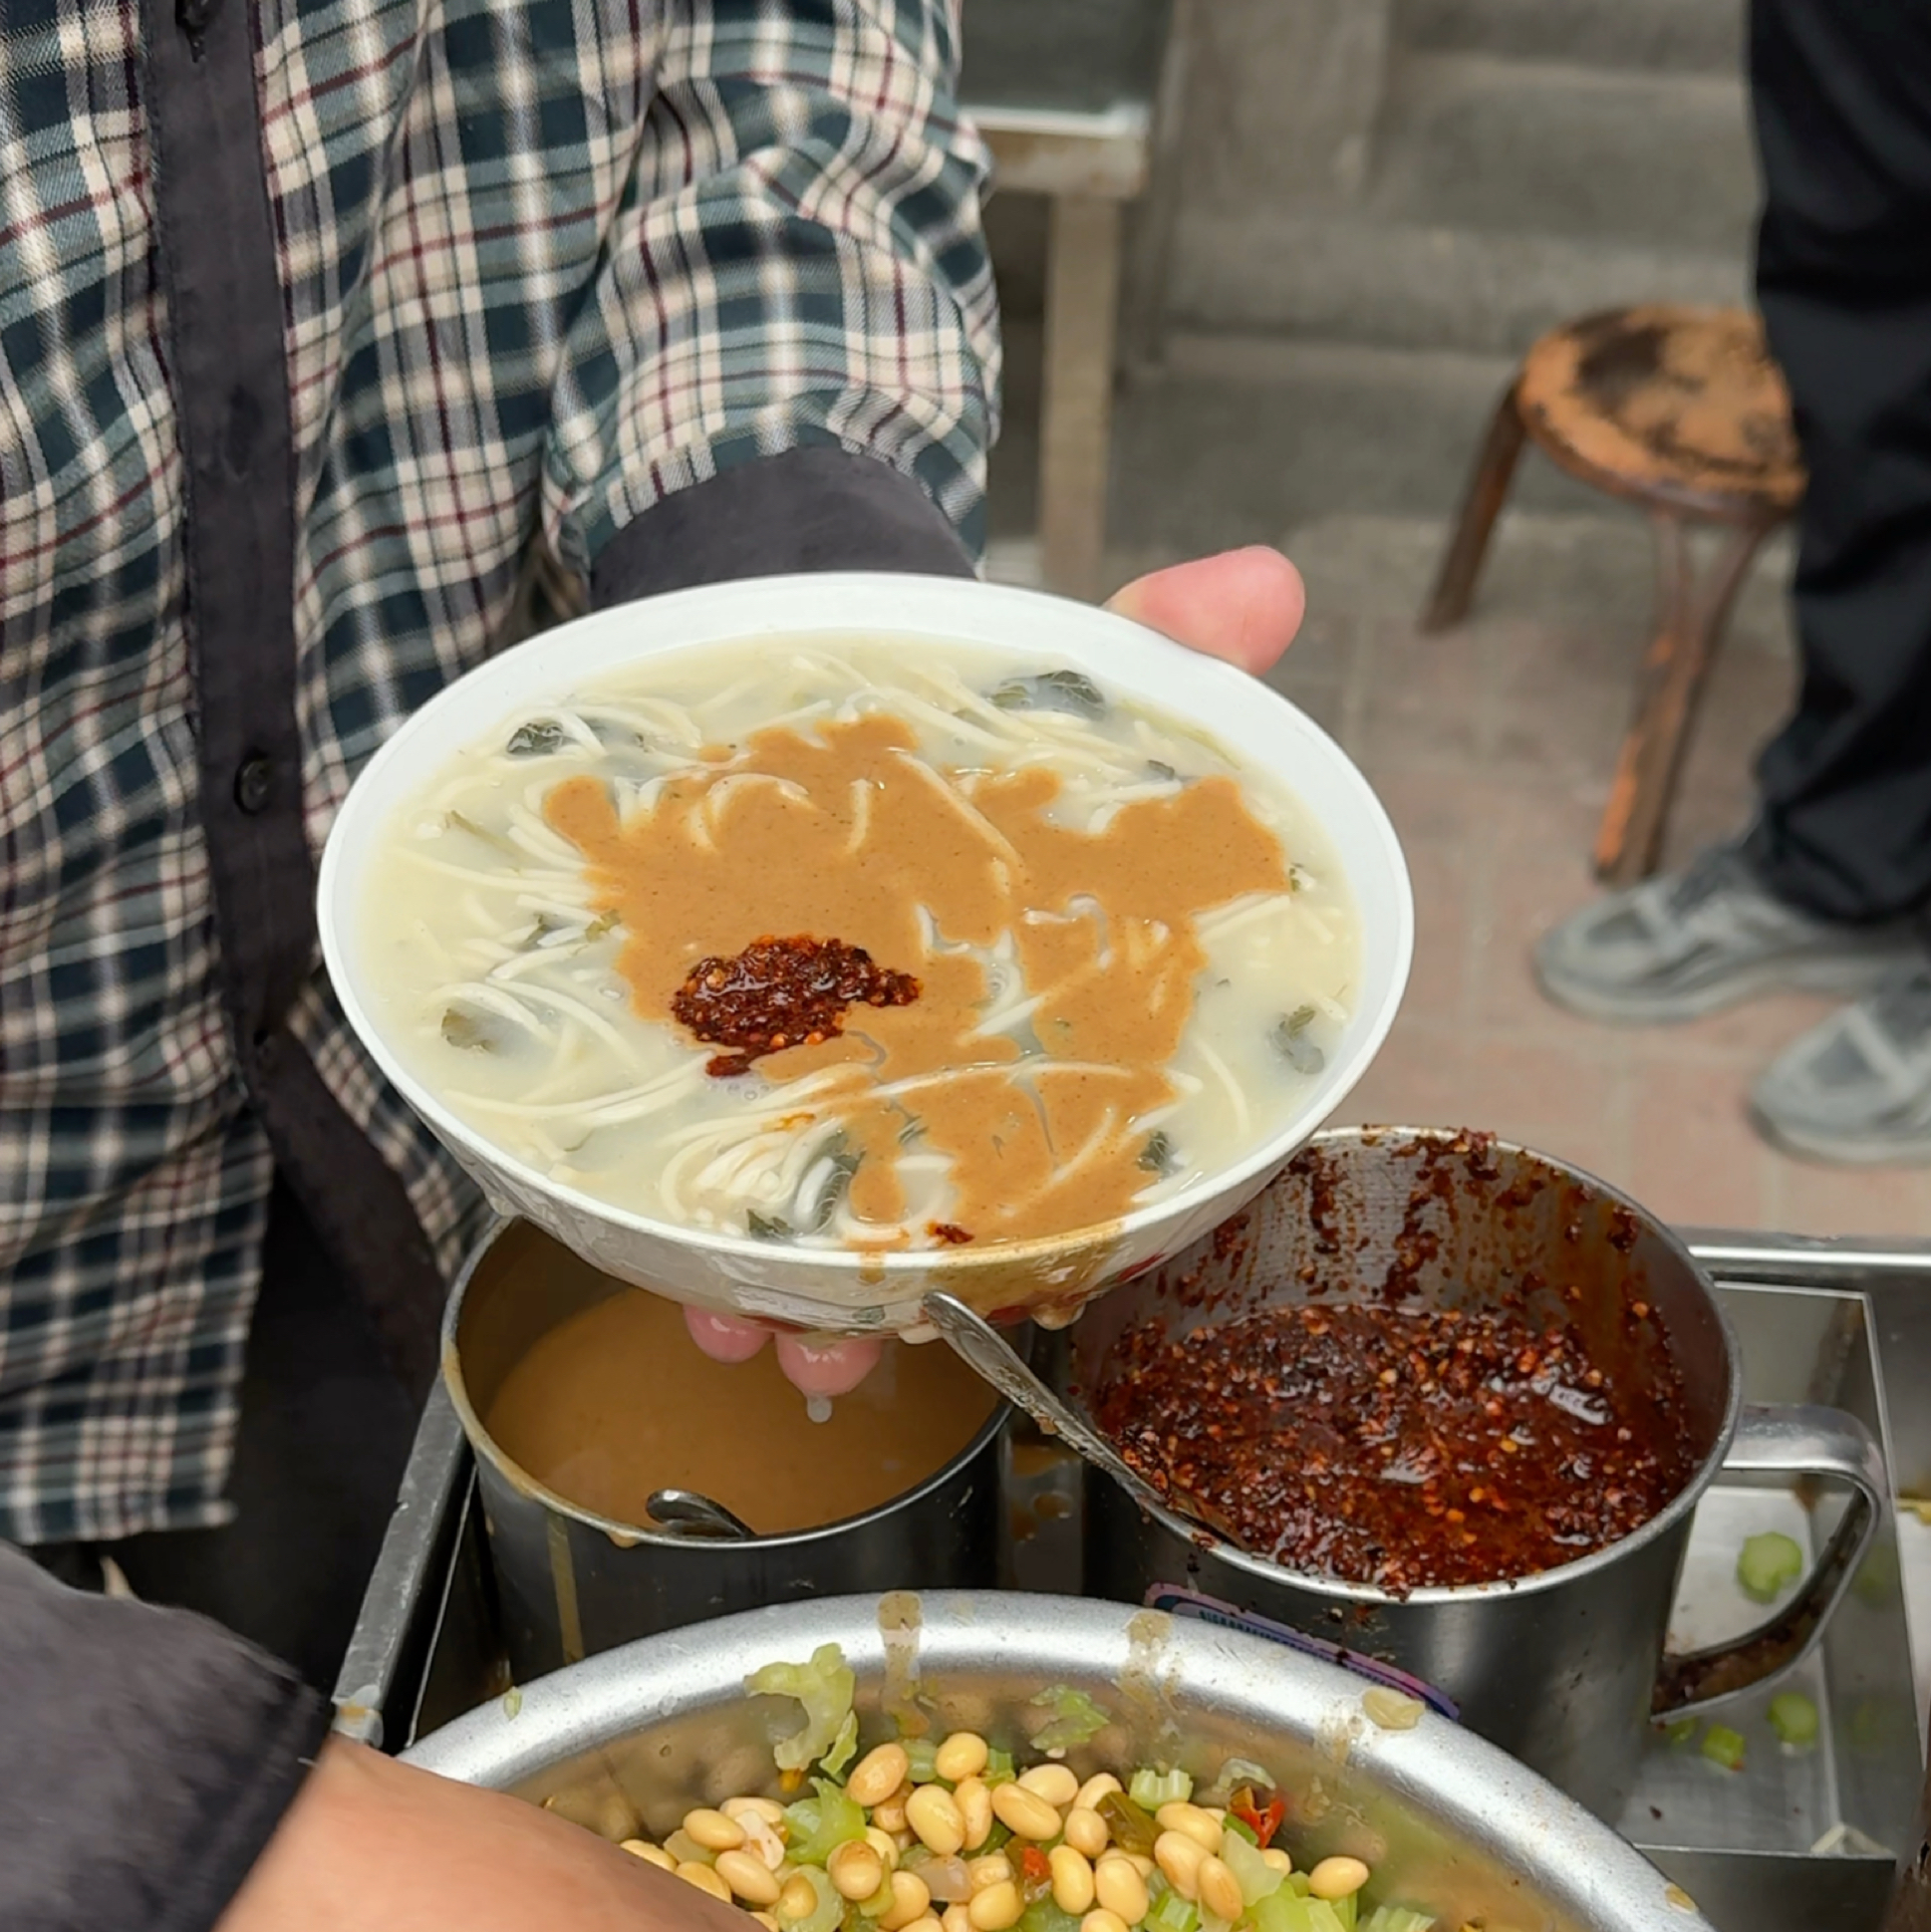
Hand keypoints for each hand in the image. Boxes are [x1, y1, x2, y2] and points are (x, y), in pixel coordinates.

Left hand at [687, 544, 1308, 1393]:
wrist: (817, 674)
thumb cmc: (974, 713)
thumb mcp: (1075, 667)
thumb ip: (1163, 644)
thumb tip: (1260, 581)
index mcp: (1057, 1024)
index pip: (1083, 1164)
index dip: (1064, 1239)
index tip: (1034, 1285)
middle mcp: (952, 1083)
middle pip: (936, 1233)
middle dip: (890, 1304)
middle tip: (845, 1349)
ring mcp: (834, 1094)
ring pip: (819, 1238)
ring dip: (781, 1307)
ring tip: (745, 1341)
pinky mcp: (727, 1077)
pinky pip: (703, 1190)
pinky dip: (681, 1251)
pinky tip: (671, 1287)